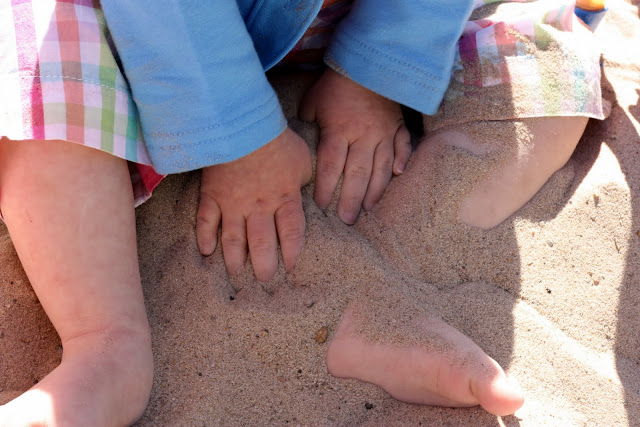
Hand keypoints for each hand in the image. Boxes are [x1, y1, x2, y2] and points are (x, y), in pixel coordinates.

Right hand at [196, 128, 311, 280]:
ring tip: (236, 275)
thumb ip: (303, 179)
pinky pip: (206, 221)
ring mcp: (233, 204)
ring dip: (235, 259)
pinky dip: (204, 237)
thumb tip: (306, 189)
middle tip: (264, 279)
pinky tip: (205, 251)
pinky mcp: (212, 195)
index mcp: (285, 199)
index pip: (291, 234)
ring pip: (234, 239)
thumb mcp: (303, 160)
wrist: (242, 126)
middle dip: (263, 266)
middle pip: (262, 244)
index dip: (292, 252)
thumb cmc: (277, 140)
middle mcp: (259, 208)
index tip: (291, 267)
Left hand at [300, 69, 411, 223]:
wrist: (368, 62)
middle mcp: (362, 136)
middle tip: (347, 220)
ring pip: (380, 168)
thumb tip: (303, 143)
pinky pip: (402, 147)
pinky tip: (398, 176)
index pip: (331, 166)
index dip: (326, 188)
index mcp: (339, 131)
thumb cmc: (336, 83)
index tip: (322, 206)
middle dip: (351, 200)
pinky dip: (401, 161)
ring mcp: (383, 133)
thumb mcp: (314, 101)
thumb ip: (308, 124)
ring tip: (369, 209)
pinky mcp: (397, 126)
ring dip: (375, 190)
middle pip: (357, 174)